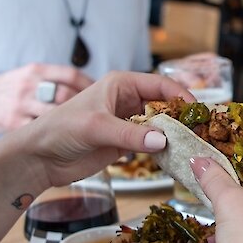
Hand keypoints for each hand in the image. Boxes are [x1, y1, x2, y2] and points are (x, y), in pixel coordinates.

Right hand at [0, 63, 93, 132]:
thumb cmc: (11, 90)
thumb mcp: (31, 76)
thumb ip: (57, 82)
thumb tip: (92, 91)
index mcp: (37, 70)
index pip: (71, 75)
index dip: (90, 87)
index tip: (102, 97)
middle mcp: (29, 85)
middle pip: (65, 95)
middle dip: (85, 108)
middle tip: (98, 118)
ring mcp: (20, 105)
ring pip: (53, 114)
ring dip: (71, 124)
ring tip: (84, 131)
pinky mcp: (13, 125)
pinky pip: (39, 132)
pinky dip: (53, 137)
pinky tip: (63, 140)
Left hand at [21, 70, 194, 186]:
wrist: (40, 157)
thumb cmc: (61, 129)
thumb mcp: (96, 127)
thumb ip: (130, 135)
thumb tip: (163, 141)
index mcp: (121, 84)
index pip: (160, 84)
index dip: (180, 95)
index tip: (197, 111)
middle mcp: (127, 101)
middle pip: (164, 106)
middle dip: (181, 117)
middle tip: (201, 132)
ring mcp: (127, 123)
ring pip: (160, 126)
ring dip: (174, 136)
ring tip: (194, 147)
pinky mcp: (124, 144)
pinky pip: (151, 145)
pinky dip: (164, 151)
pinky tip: (176, 159)